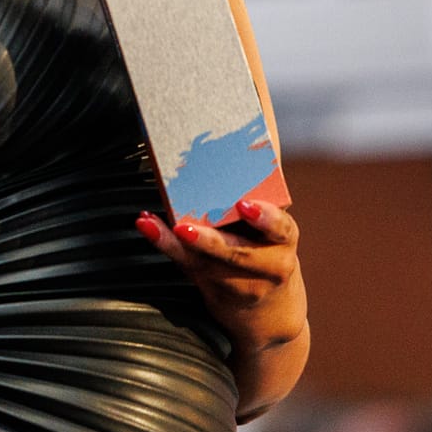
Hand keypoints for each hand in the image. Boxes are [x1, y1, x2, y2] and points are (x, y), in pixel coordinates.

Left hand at [135, 199, 304, 352]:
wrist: (267, 312)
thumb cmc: (267, 248)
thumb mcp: (274, 227)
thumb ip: (259, 190)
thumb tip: (261, 120)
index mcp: (284, 239)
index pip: (280, 228)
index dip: (265, 218)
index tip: (244, 205)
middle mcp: (267, 266)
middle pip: (238, 255)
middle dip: (210, 242)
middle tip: (184, 227)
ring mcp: (239, 285)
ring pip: (206, 265)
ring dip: (174, 244)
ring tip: (152, 224)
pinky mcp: (213, 292)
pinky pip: (188, 268)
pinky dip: (165, 245)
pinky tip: (147, 225)